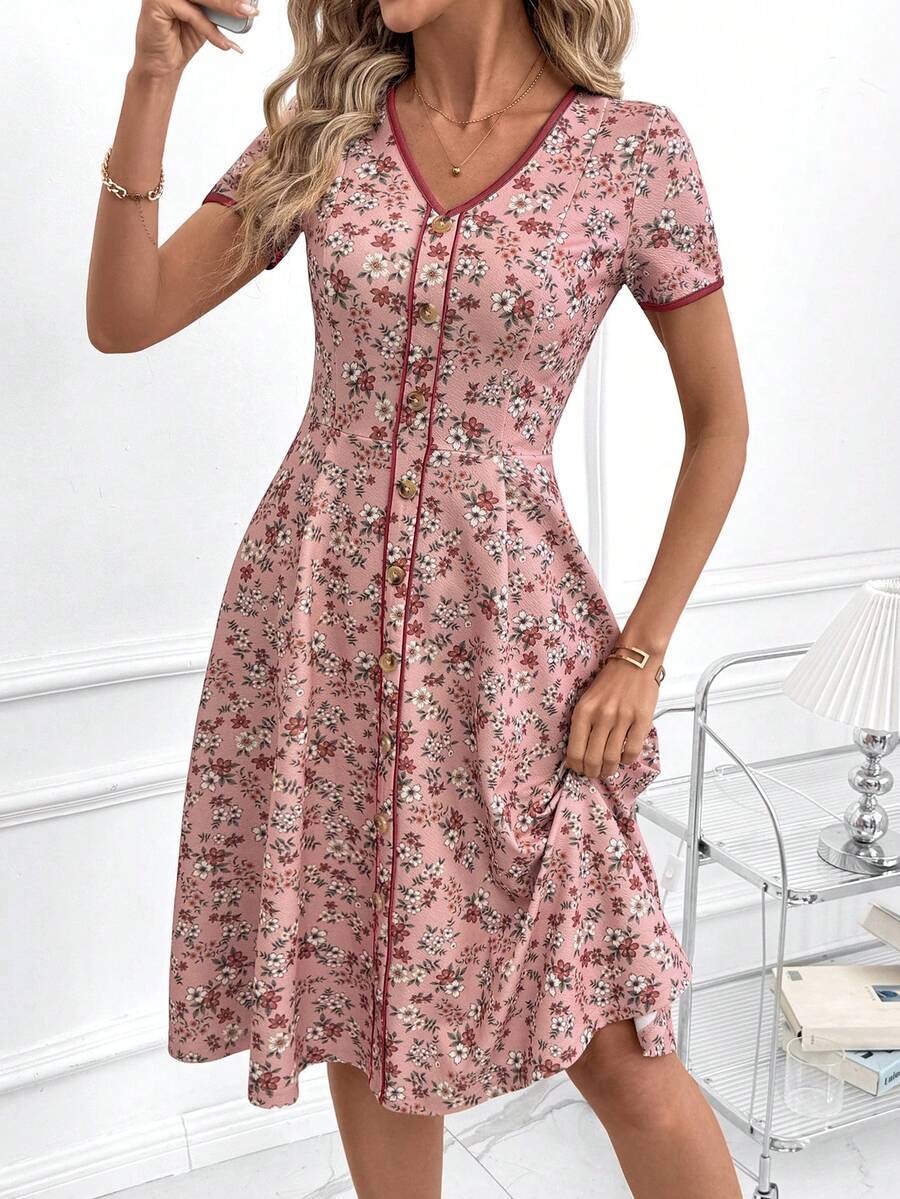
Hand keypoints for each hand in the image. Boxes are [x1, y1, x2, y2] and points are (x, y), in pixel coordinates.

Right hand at [133, 1, 255, 76]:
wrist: (162, 65)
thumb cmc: (181, 40)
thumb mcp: (205, 19)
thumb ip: (217, 7)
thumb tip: (244, 3)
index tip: (249, 0)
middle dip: (230, 0)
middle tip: (251, 8)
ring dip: (226, 7)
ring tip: (245, 15)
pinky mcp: (157, 2)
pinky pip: (193, 14)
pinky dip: (210, 30)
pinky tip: (223, 43)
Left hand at [564, 653, 660, 781]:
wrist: (636, 661)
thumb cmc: (611, 680)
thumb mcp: (587, 699)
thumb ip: (583, 723)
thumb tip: (579, 751)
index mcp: (584, 711)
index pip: (575, 751)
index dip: (576, 767)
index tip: (579, 769)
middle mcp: (602, 716)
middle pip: (593, 759)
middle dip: (592, 772)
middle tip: (594, 773)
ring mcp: (623, 718)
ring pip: (612, 759)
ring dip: (609, 769)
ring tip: (608, 769)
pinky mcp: (642, 720)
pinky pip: (632, 751)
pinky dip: (627, 760)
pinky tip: (624, 757)